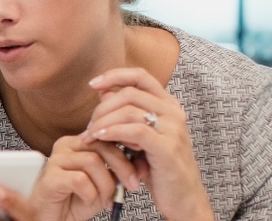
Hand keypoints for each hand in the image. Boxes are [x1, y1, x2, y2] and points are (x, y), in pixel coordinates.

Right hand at [0, 135, 134, 220]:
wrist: (53, 218)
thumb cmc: (76, 200)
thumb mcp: (105, 184)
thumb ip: (118, 172)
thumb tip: (142, 165)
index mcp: (78, 143)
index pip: (107, 137)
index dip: (126, 152)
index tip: (140, 169)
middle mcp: (65, 146)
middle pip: (102, 146)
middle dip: (122, 167)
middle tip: (131, 185)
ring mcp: (55, 160)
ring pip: (92, 162)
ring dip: (106, 184)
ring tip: (105, 199)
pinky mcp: (50, 177)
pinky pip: (80, 180)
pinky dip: (90, 193)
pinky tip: (88, 200)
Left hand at [83, 68, 212, 219]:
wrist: (182, 197)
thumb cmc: (157, 166)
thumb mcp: (138, 136)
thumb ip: (124, 113)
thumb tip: (102, 92)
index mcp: (168, 105)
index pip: (140, 76)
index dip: (114, 75)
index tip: (91, 84)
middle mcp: (173, 112)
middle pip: (129, 93)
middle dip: (102, 108)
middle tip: (89, 126)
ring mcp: (173, 129)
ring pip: (129, 111)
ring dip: (103, 122)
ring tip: (90, 136)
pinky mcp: (167, 147)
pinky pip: (134, 131)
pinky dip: (112, 132)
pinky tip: (100, 138)